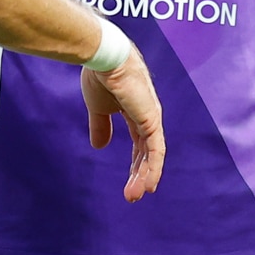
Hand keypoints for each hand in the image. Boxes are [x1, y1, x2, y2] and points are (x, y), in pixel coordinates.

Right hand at [81, 48, 164, 200]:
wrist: (103, 58)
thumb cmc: (99, 75)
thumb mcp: (98, 108)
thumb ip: (100, 127)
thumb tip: (99, 147)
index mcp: (136, 111)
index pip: (140, 144)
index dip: (136, 164)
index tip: (130, 183)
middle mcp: (148, 116)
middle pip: (147, 152)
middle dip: (139, 174)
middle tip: (131, 195)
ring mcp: (152, 118)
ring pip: (153, 155)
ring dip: (145, 176)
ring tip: (135, 195)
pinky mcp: (151, 120)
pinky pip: (156, 150)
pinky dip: (153, 168)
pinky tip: (148, 185)